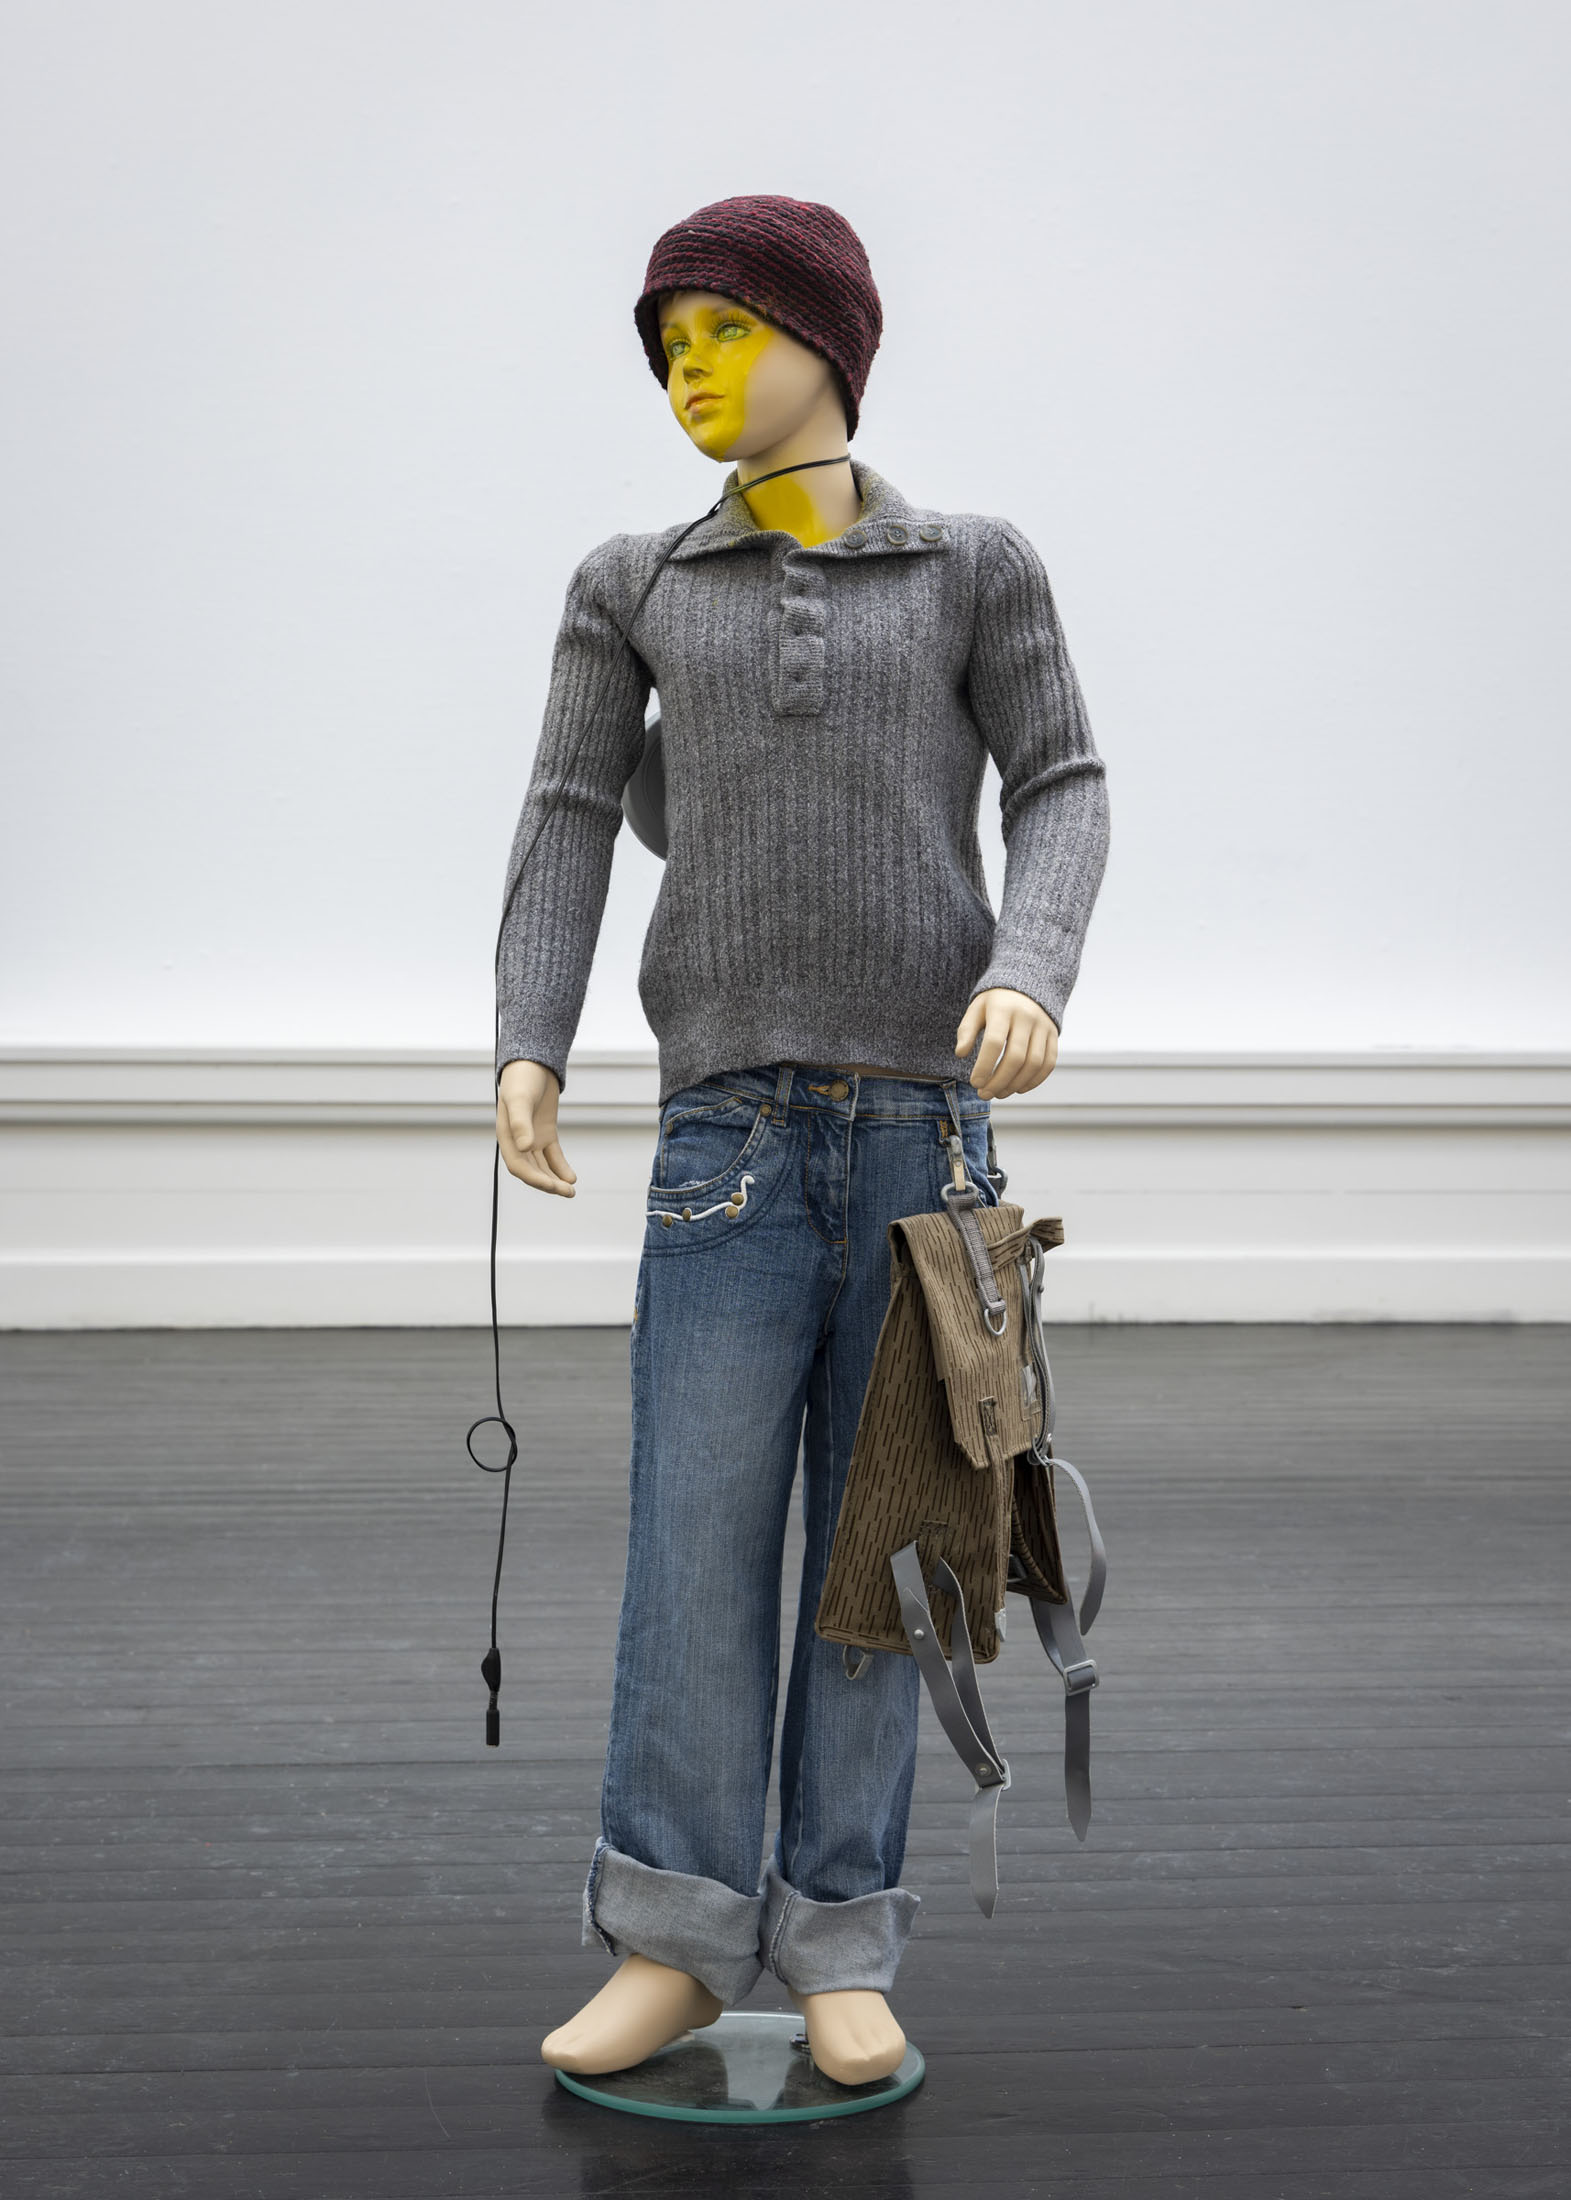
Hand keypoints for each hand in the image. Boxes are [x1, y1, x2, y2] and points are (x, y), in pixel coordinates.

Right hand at [496, 1059, 576, 1195]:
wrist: (533, 1064)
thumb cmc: (521, 1079)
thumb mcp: (520, 1100)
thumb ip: (520, 1123)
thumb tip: (524, 1147)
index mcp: (507, 1136)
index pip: (518, 1166)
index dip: (534, 1178)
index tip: (553, 1185)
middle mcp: (518, 1141)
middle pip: (532, 1170)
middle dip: (548, 1183)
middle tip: (567, 1192)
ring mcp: (532, 1138)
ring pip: (543, 1166)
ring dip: (555, 1179)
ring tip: (571, 1190)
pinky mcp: (545, 1133)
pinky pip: (553, 1155)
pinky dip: (561, 1167)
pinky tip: (571, 1177)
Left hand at [954, 988, 1058, 1099]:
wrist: (1026, 986)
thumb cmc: (995, 1003)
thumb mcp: (976, 1009)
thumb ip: (966, 1030)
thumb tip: (960, 1054)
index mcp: (1003, 1009)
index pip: (994, 1042)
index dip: (984, 1066)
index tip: (975, 1083)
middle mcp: (1027, 1017)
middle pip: (1016, 1057)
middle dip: (999, 1081)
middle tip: (984, 1094)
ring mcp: (1043, 1026)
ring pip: (1034, 1063)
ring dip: (1016, 1084)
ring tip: (999, 1093)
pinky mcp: (1054, 1035)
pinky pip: (1048, 1063)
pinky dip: (1034, 1080)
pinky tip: (1018, 1088)